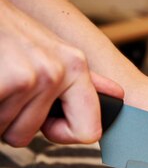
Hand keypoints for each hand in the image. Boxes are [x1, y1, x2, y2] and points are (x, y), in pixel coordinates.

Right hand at [0, 0, 122, 145]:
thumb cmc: (7, 31)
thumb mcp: (52, 51)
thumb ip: (81, 79)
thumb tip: (117, 94)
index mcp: (75, 67)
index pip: (89, 132)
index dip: (61, 135)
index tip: (45, 124)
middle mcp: (60, 72)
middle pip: (28, 134)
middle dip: (9, 120)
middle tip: (3, 87)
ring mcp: (35, 76)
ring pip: (6, 129)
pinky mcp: (12, 80)